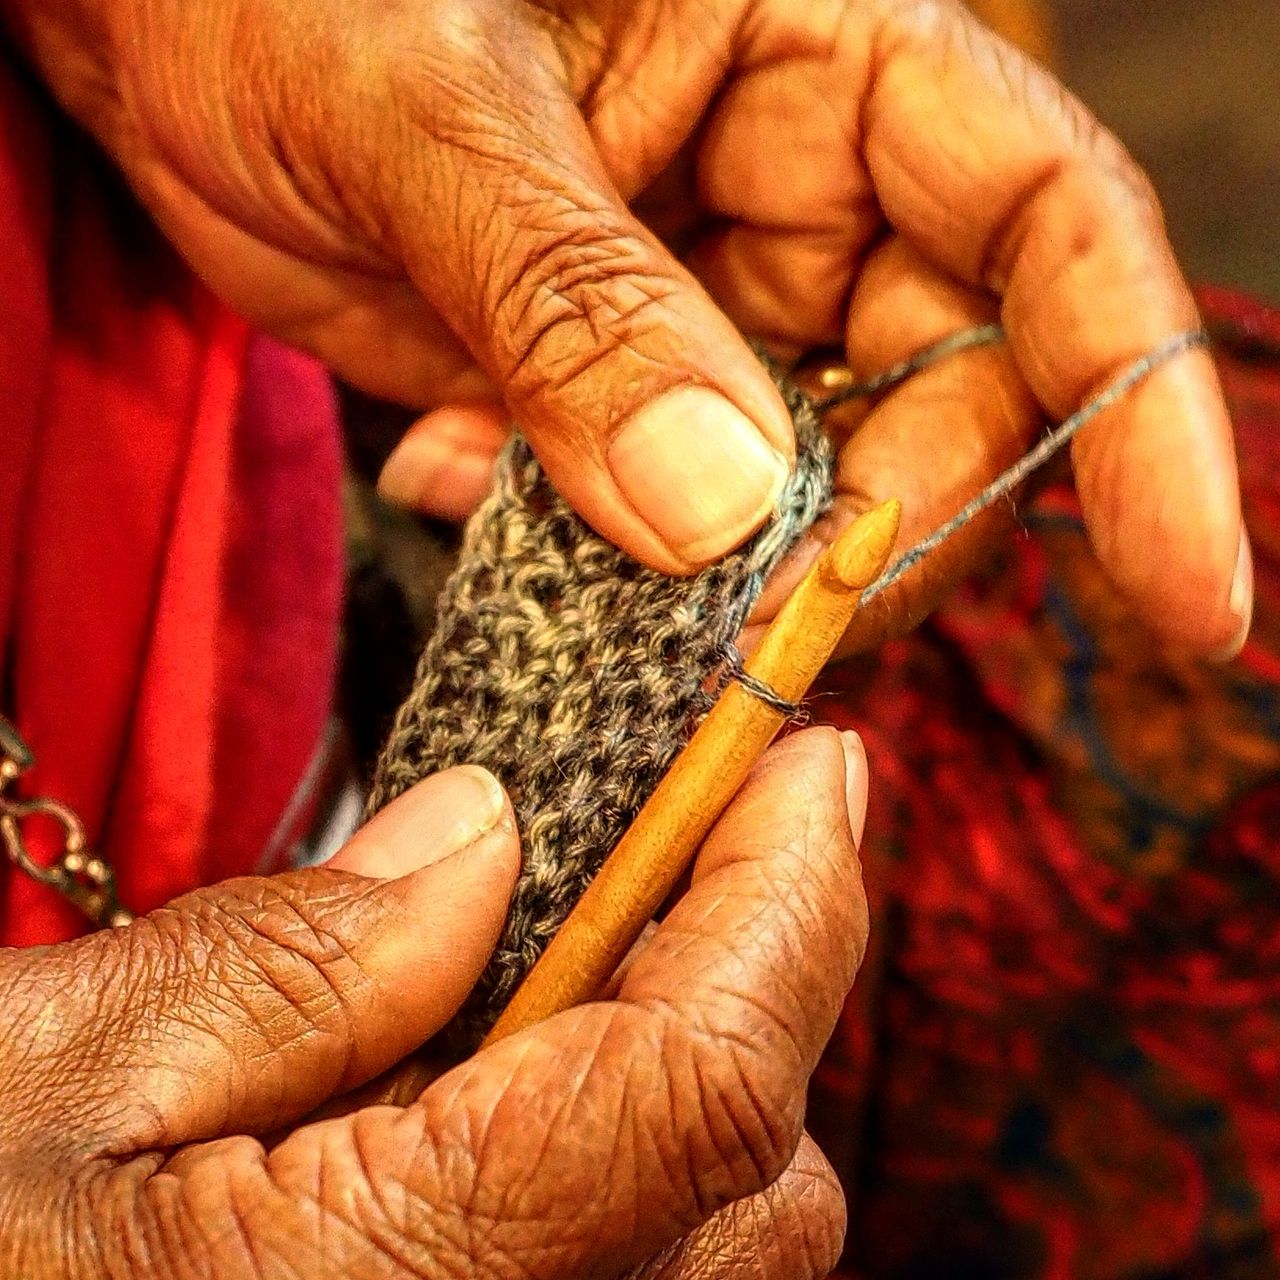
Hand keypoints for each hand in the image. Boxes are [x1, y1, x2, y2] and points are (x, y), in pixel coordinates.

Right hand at [0, 729, 866, 1277]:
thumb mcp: (52, 1078)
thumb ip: (291, 962)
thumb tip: (483, 835)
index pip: (709, 1086)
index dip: (788, 898)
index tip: (809, 756)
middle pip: (754, 1168)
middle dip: (757, 963)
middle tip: (702, 816)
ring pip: (721, 1226)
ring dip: (703, 1046)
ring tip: (601, 923)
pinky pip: (643, 1258)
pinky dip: (637, 1132)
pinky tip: (528, 1049)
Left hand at [5, 0, 1245, 652]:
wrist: (152, 31)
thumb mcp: (423, 110)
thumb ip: (575, 301)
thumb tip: (724, 506)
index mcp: (818, 59)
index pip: (1054, 230)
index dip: (1140, 409)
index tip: (1192, 590)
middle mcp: (796, 195)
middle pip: (945, 409)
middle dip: (875, 542)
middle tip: (753, 622)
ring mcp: (710, 310)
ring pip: (811, 493)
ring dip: (720, 575)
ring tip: (557, 534)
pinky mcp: (617, 399)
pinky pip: (673, 522)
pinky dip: (599, 558)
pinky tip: (469, 486)